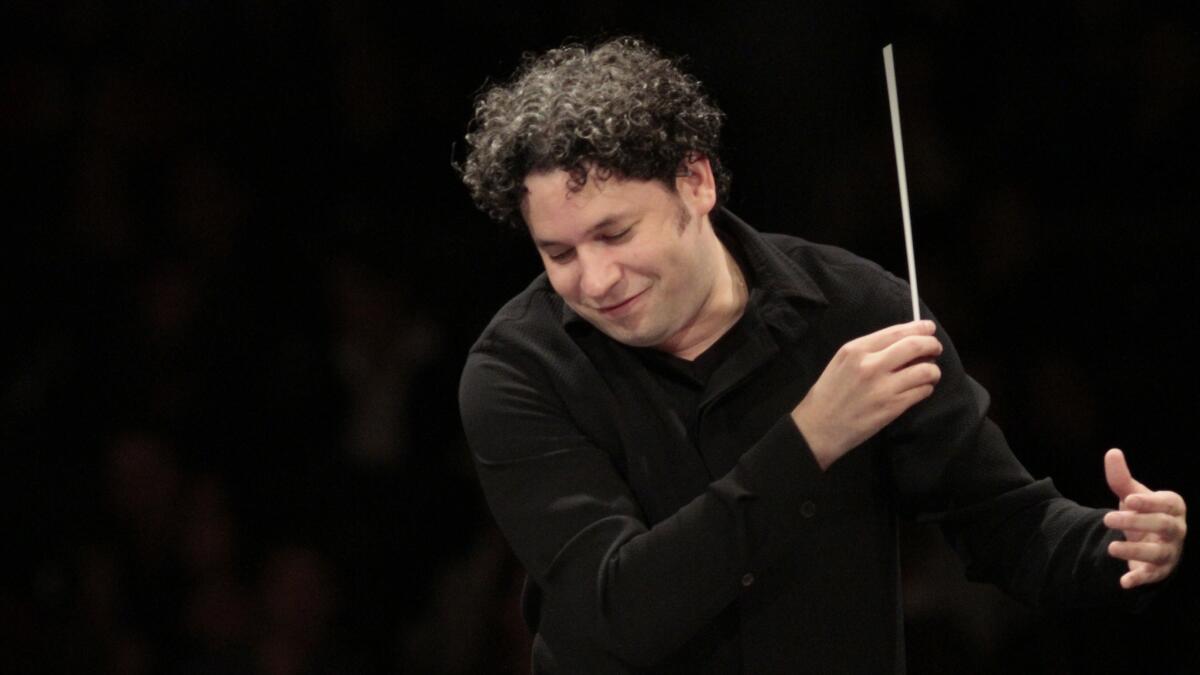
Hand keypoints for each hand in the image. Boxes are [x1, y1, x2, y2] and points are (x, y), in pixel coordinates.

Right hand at [792, 320, 942, 469]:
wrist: (817, 428)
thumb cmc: (828, 394)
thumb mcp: (842, 362)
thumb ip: (869, 350)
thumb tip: (903, 343)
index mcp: (856, 349)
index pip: (897, 331)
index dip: (919, 328)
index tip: (928, 329)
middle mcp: (871, 364)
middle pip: (915, 346)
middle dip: (932, 344)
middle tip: (935, 349)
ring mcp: (883, 387)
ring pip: (925, 370)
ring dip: (933, 370)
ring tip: (930, 373)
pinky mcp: (892, 407)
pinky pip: (922, 391)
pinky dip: (926, 388)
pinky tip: (920, 389)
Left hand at [1102, 448, 1186, 588]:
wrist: (1148, 539)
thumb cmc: (1142, 512)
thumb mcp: (1131, 495)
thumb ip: (1120, 478)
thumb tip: (1112, 452)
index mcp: (1172, 507)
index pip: (1167, 504)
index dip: (1150, 502)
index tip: (1128, 500)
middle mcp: (1176, 529)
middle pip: (1163, 526)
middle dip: (1137, 522)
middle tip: (1107, 518)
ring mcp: (1171, 551)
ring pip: (1159, 553)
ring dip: (1135, 551)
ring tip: (1111, 548)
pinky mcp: (1160, 570)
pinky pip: (1153, 575)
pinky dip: (1140, 579)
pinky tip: (1124, 581)